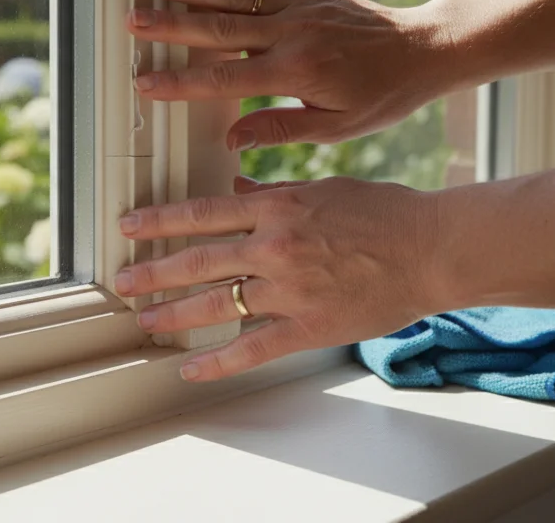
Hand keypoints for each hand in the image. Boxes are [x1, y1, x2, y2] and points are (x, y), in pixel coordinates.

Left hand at [115, 175, 446, 380]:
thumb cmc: (385, 213)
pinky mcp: (308, 326)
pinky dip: (218, 361)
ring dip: (173, 313)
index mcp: (276, 207)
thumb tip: (234, 185)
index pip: (202, 213)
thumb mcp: (322, 187)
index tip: (128, 227)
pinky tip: (191, 369)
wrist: (431, 248)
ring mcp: (289, 289)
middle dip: (153, 272)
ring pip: (216, 304)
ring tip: (145, 320)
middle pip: (197, 261)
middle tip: (122, 281)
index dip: (159, 221)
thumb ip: (273, 190)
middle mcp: (274, 247)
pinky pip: (252, 348)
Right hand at [129, 0, 464, 148]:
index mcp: (294, 73)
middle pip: (217, 30)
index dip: (179, 82)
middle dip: (170, 26)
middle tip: (132, 22)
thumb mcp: (336, 127)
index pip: (223, 79)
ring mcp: (299, 7)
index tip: (145, 82)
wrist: (424, 52)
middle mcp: (291, 34)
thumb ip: (281, 130)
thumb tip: (232, 139)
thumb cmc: (382, 96)